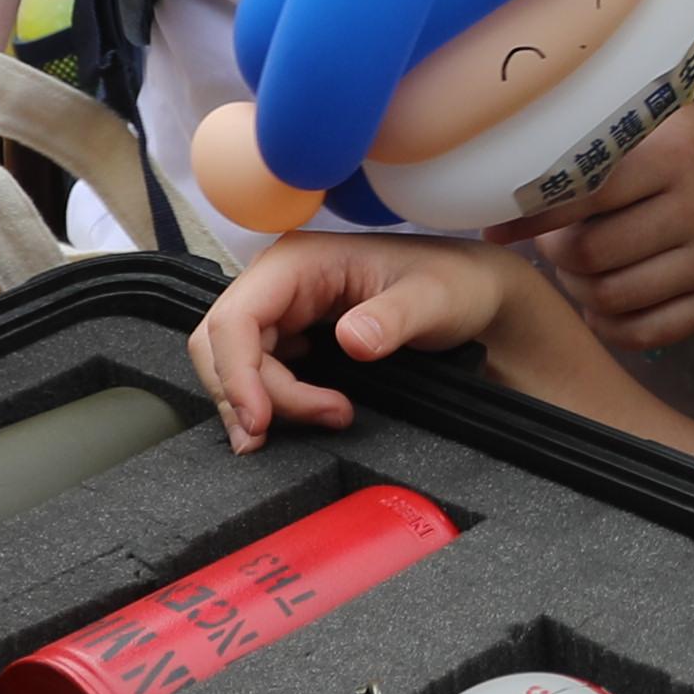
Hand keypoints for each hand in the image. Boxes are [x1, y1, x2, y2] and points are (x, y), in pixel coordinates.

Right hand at [188, 230, 531, 446]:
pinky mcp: (292, 337)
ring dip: (262, 404)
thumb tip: (353, 339)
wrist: (472, 297)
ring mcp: (282, 310)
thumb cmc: (452, 284)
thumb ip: (393, 318)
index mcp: (298, 260)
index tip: (261, 421)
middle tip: (286, 433)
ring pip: (235, 366)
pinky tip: (310, 416)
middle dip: (246, 395)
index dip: (236, 374)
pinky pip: (258, 376)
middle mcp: (278, 282)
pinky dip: (272, 404)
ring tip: (327, 418)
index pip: (235, 319)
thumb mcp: (433, 299)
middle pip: (222, 347)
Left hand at [509, 97, 693, 352]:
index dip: (530, 217)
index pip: (581, 197)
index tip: (498, 226)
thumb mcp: (643, 126)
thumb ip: (586, 152)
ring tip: (578, 267)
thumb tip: (499, 192)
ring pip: (610, 297)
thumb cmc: (679, 140)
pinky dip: (609, 324)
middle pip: (589, 255)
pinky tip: (601, 302)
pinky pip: (645, 333)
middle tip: (554, 242)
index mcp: (673, 156)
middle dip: (556, 254)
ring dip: (578, 288)